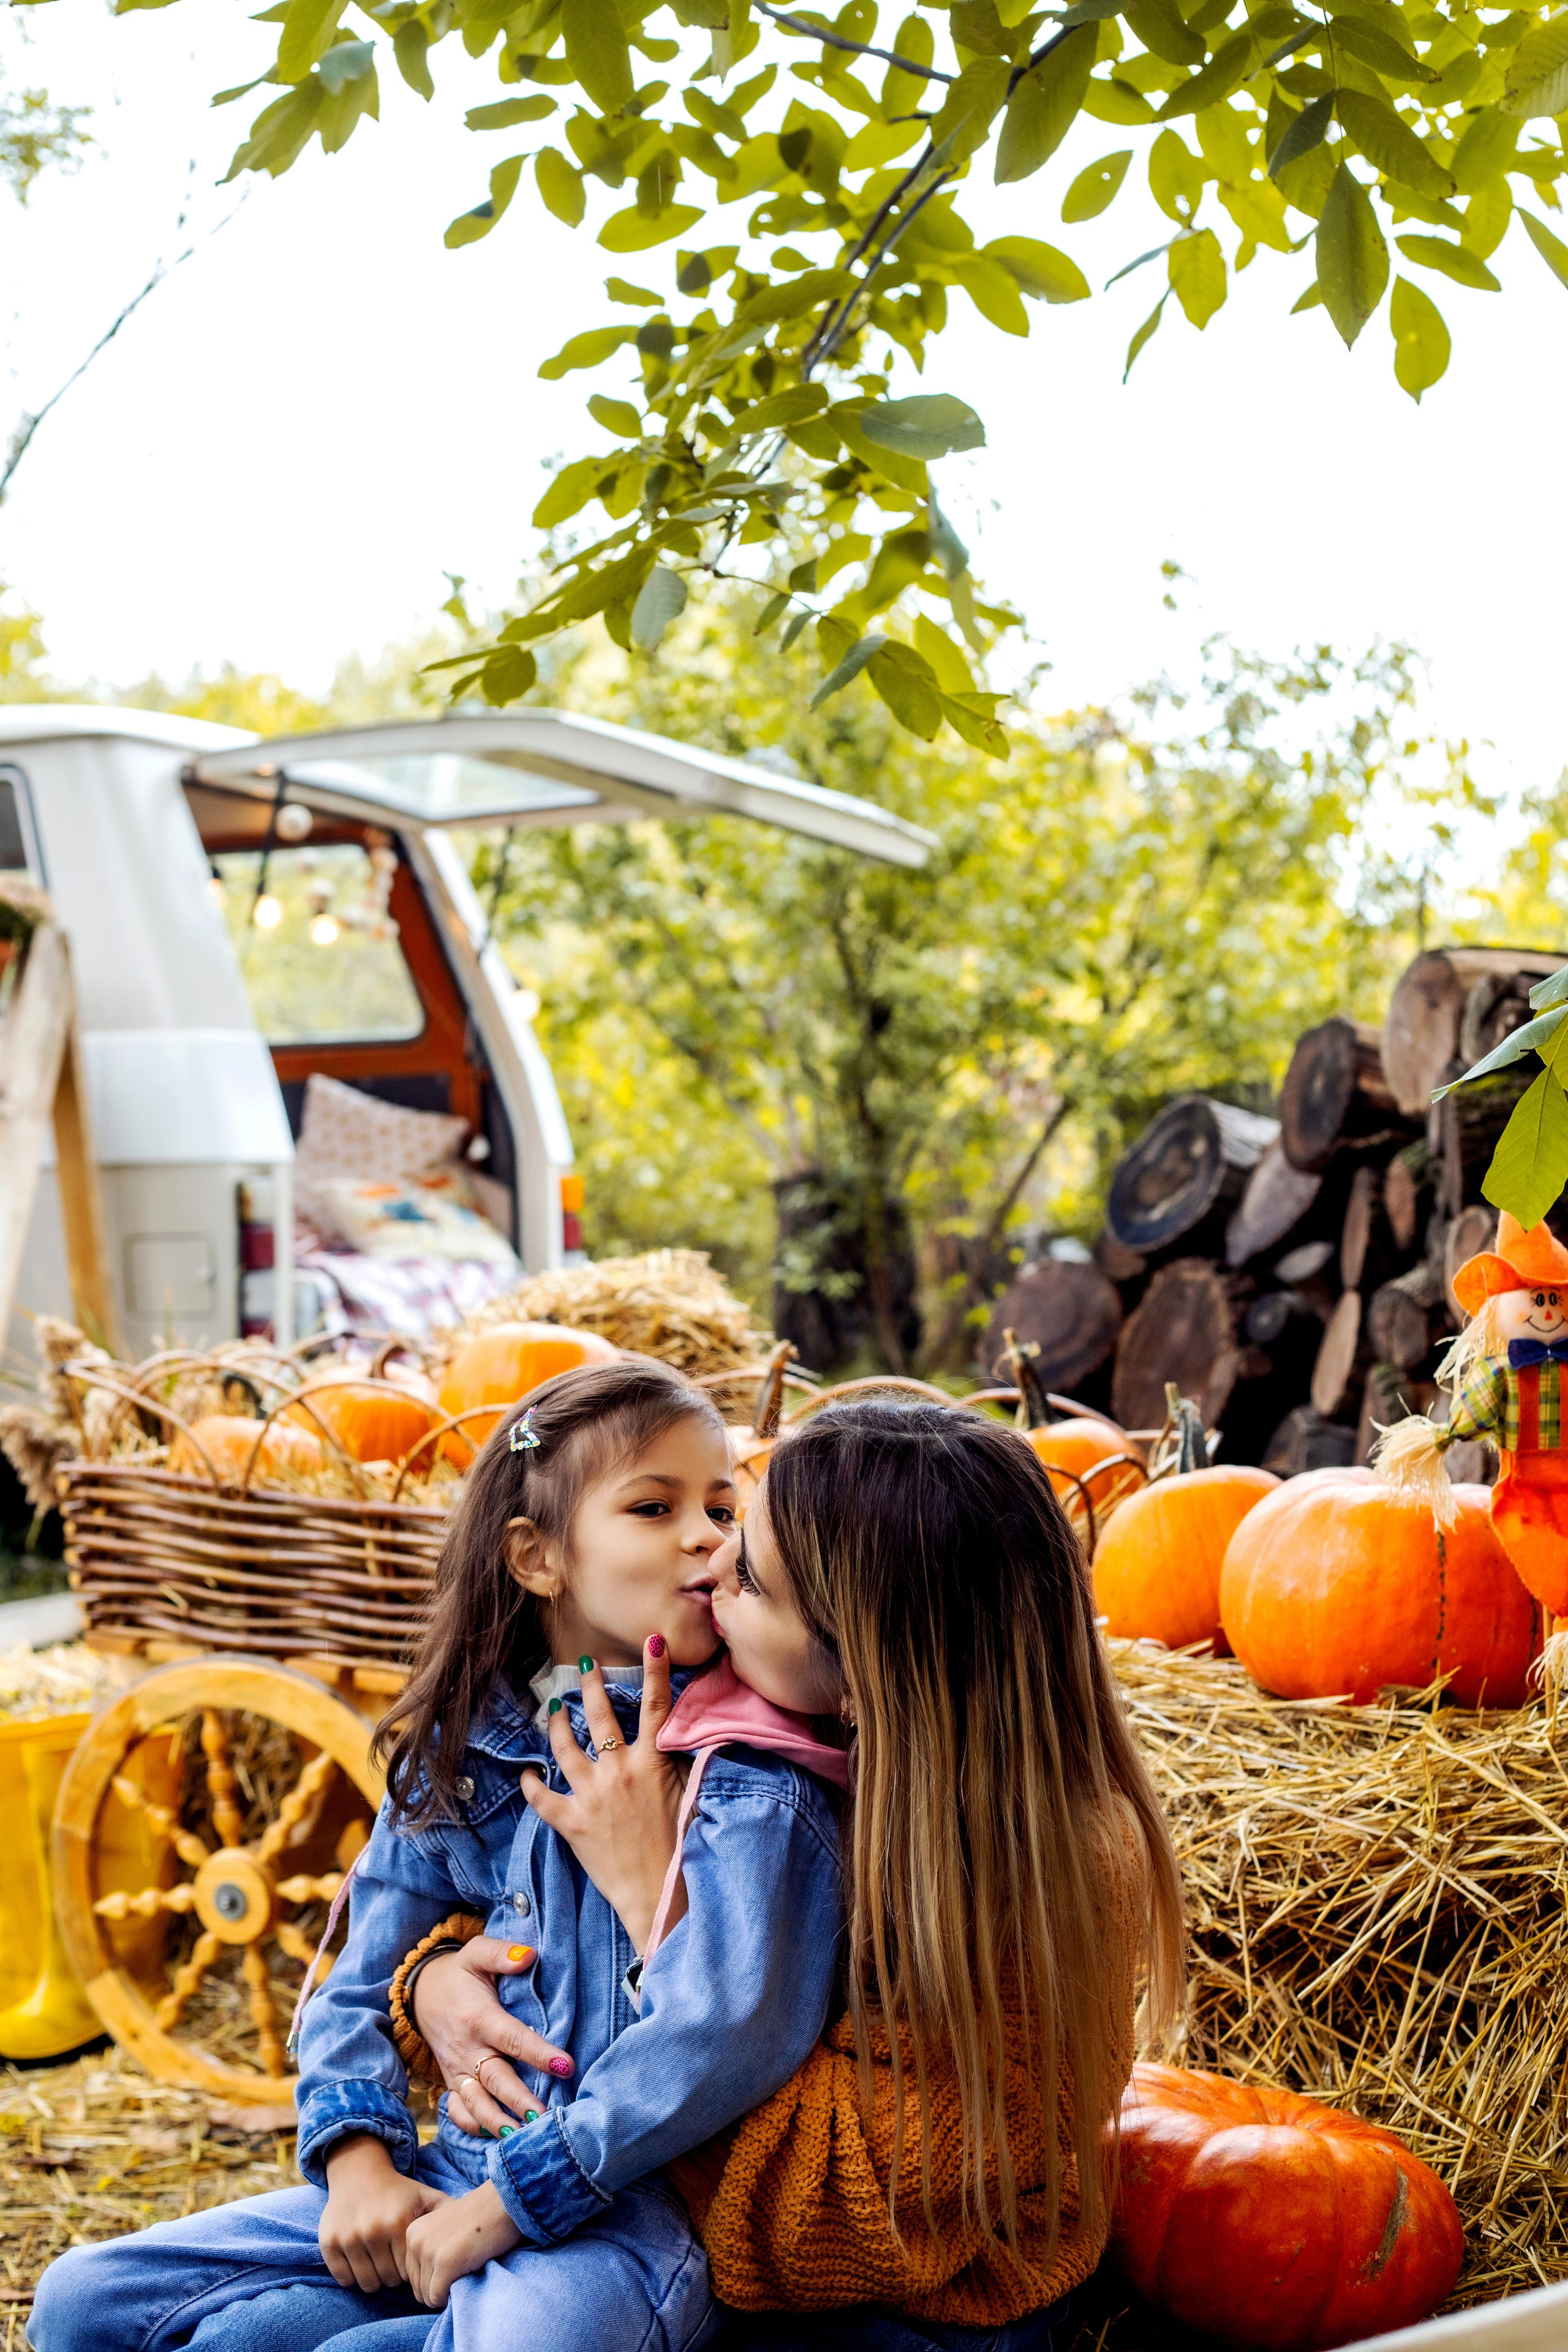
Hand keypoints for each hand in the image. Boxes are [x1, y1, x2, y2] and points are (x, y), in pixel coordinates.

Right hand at [320, 2135, 448, 2291]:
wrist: (359, 2172)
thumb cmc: (399, 2190)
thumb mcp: (426, 2196)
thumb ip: (450, 2211)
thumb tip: (480, 2226)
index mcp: (398, 2222)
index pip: (409, 2273)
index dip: (412, 2269)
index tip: (411, 2258)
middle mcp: (372, 2230)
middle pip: (388, 2281)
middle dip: (394, 2275)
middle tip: (394, 2259)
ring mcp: (348, 2237)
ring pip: (367, 2284)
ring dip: (375, 2277)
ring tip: (380, 2259)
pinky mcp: (328, 2243)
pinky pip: (344, 2280)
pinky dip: (353, 2276)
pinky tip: (362, 2258)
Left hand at [405, 2181, 520, 2307]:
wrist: (504, 2203)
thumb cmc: (481, 2218)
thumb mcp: (445, 2231)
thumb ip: (432, 2251)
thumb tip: (426, 2290)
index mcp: (413, 2232)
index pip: (414, 2277)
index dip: (436, 2280)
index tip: (456, 2265)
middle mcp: (415, 2240)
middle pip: (418, 2289)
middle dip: (441, 2288)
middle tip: (463, 2270)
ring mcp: (429, 2250)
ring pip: (427, 2296)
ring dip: (448, 2292)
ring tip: (466, 2269)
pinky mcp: (445, 2262)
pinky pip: (438, 2297)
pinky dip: (452, 2296)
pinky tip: (468, 2275)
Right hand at [410, 1940, 572, 2139]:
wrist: (421, 1994)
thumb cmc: (460, 1974)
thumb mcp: (476, 1953)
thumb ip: (501, 1954)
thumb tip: (528, 1957)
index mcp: (478, 2017)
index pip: (513, 2038)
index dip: (539, 2053)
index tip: (566, 2065)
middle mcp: (467, 2049)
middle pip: (496, 2079)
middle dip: (519, 2100)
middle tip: (544, 2118)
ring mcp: (458, 2071)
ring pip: (477, 2103)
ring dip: (498, 2121)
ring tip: (523, 2137)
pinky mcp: (452, 2084)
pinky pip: (458, 2112)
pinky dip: (474, 2127)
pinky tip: (496, 2138)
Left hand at [523, 1634, 686, 1956]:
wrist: (658, 1893)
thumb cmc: (680, 1845)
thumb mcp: (688, 1795)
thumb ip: (681, 1761)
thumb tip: (686, 1731)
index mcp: (653, 1763)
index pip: (657, 1705)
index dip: (657, 1669)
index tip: (653, 1639)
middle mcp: (619, 1772)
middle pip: (602, 1717)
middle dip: (592, 1685)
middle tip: (585, 1664)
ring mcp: (592, 1796)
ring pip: (565, 1749)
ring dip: (556, 1724)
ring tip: (551, 1708)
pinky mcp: (572, 1824)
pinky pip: (542, 1799)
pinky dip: (531, 1785)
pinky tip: (526, 1774)